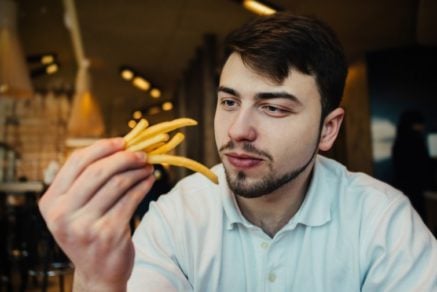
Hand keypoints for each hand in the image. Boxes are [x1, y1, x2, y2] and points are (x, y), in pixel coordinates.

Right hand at [38, 138, 155, 290]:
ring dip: (137, 171)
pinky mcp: (108, 233)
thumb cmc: (89, 233)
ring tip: (148, 167)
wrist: (98, 273)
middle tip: (142, 153)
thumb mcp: (75, 210)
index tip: (122, 141)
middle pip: (98, 171)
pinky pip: (131, 199)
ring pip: (118, 183)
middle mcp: (62, 214)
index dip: (102, 147)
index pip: (76, 162)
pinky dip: (143, 185)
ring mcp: (84, 225)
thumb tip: (118, 146)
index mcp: (50, 203)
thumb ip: (85, 181)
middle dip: (124, 157)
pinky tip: (149, 180)